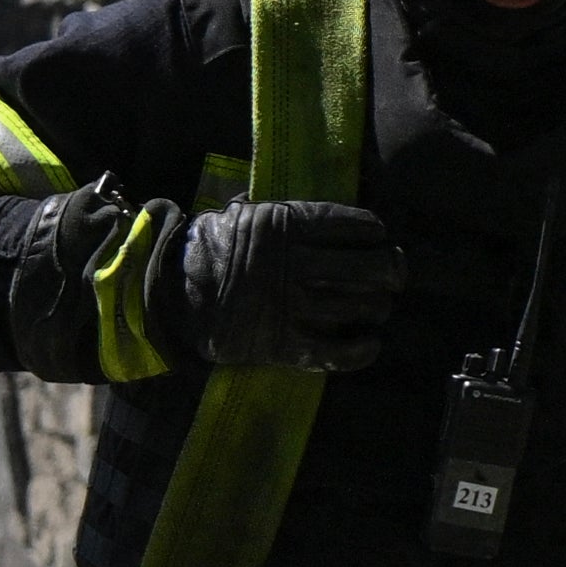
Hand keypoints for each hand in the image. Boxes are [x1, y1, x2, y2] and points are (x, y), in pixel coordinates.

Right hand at [169, 196, 402, 371]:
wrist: (170, 294)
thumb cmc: (210, 249)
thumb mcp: (243, 214)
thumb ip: (283, 215)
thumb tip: (322, 215)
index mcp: (286, 225)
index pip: (349, 224)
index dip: (373, 231)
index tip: (380, 235)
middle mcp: (294, 265)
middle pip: (366, 269)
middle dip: (390, 270)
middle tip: (395, 273)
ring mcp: (289, 306)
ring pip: (357, 307)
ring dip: (378, 306)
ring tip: (381, 304)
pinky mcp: (280, 344)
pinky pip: (334, 352)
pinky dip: (361, 350)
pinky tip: (371, 343)